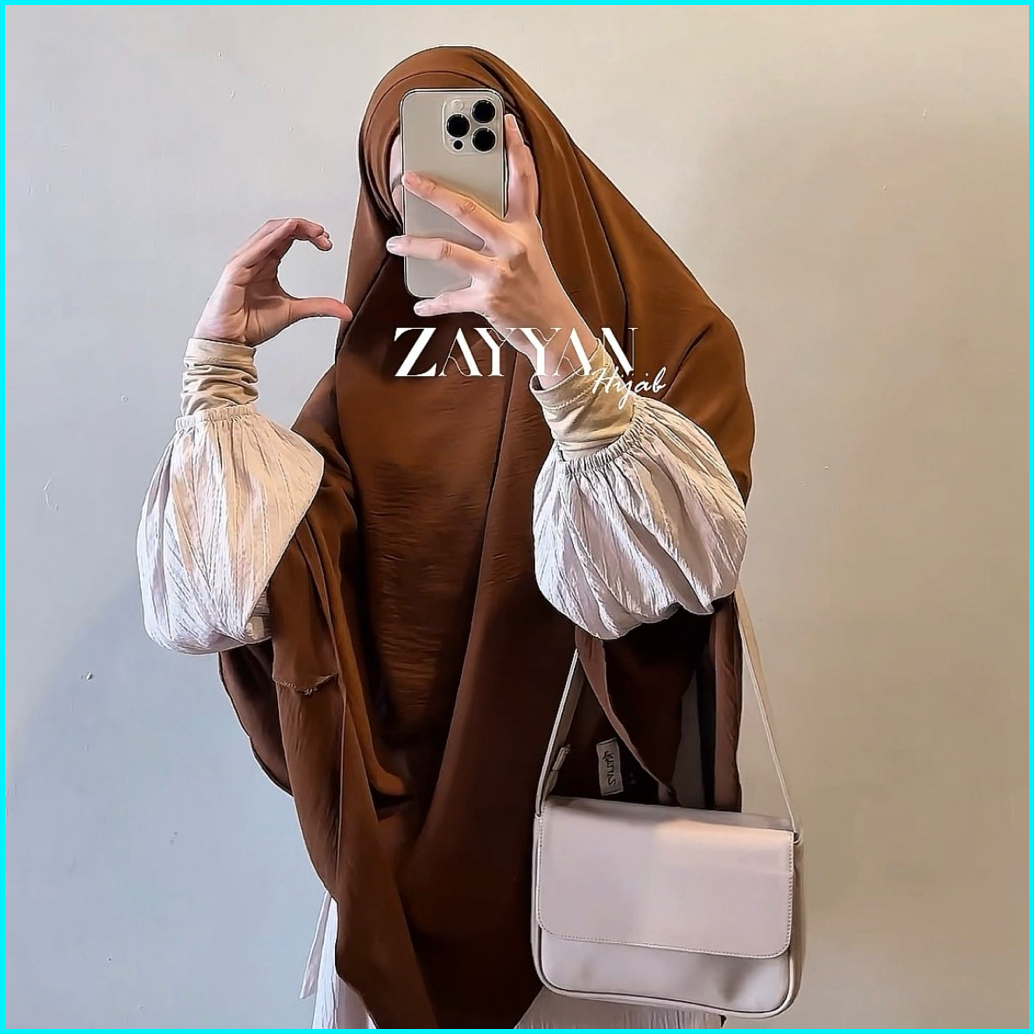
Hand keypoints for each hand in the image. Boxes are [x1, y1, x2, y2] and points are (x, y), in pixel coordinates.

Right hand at [193, 217, 352, 346]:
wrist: (231, 340)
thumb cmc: (253, 324)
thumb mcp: (295, 312)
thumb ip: (319, 307)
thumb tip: (346, 311)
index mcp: (267, 262)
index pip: (288, 237)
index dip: (308, 235)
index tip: (327, 243)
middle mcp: (256, 257)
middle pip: (280, 229)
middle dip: (304, 228)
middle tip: (324, 236)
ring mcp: (244, 261)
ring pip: (269, 232)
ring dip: (293, 227)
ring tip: (314, 231)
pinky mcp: (236, 270)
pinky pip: (256, 248)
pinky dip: (273, 236)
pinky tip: (289, 230)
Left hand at [385, 114, 593, 379]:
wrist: (555, 330)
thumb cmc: (539, 288)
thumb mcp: (532, 251)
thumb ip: (507, 229)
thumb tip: (466, 215)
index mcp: (526, 229)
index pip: (524, 181)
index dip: (516, 148)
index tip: (504, 120)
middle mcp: (513, 246)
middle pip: (467, 210)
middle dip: (434, 191)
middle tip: (409, 179)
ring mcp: (499, 274)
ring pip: (447, 252)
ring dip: (415, 246)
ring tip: (396, 243)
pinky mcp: (487, 301)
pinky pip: (449, 300)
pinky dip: (432, 303)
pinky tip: (420, 305)